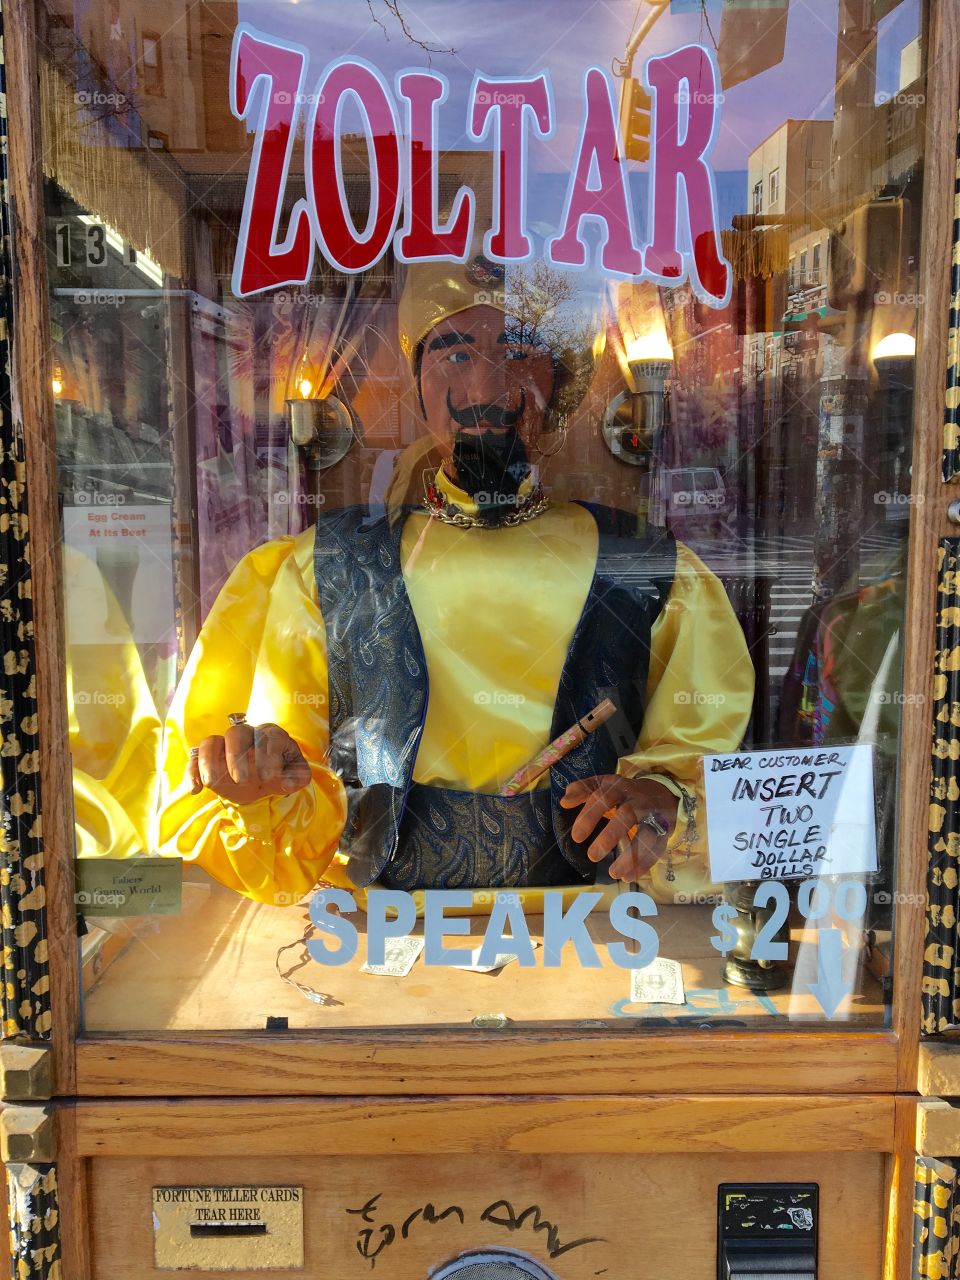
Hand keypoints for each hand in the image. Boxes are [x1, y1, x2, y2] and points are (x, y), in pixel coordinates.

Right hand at [187, 722, 311, 804]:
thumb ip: (298, 777)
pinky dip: (192, 771)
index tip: (268, 778)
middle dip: (237, 756)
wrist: (263, 777)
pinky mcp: (209, 758)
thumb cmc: (281, 771)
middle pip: (237, 733)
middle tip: (242, 780)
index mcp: (271, 735)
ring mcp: (225, 746)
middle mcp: (247, 735)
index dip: (268, 755)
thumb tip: (288, 783)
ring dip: (209, 761)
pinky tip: (195, 789)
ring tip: (212, 783)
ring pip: (212, 741)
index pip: (269, 736)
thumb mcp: (294, 775)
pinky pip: (194, 758)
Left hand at [559, 775, 677, 880]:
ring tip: (614, 874)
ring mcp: (653, 816)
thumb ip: (583, 790)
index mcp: (619, 788)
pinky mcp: (664, 832)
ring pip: (646, 835)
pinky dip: (644, 865)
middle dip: (610, 836)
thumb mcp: (603, 784)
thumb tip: (564, 801)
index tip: (576, 837)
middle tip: (592, 856)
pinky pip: (657, 849)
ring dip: (631, 856)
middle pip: (627, 816)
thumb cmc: (623, 793)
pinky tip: (628, 877)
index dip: (590, 816)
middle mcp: (637, 801)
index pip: (603, 799)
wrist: (661, 792)